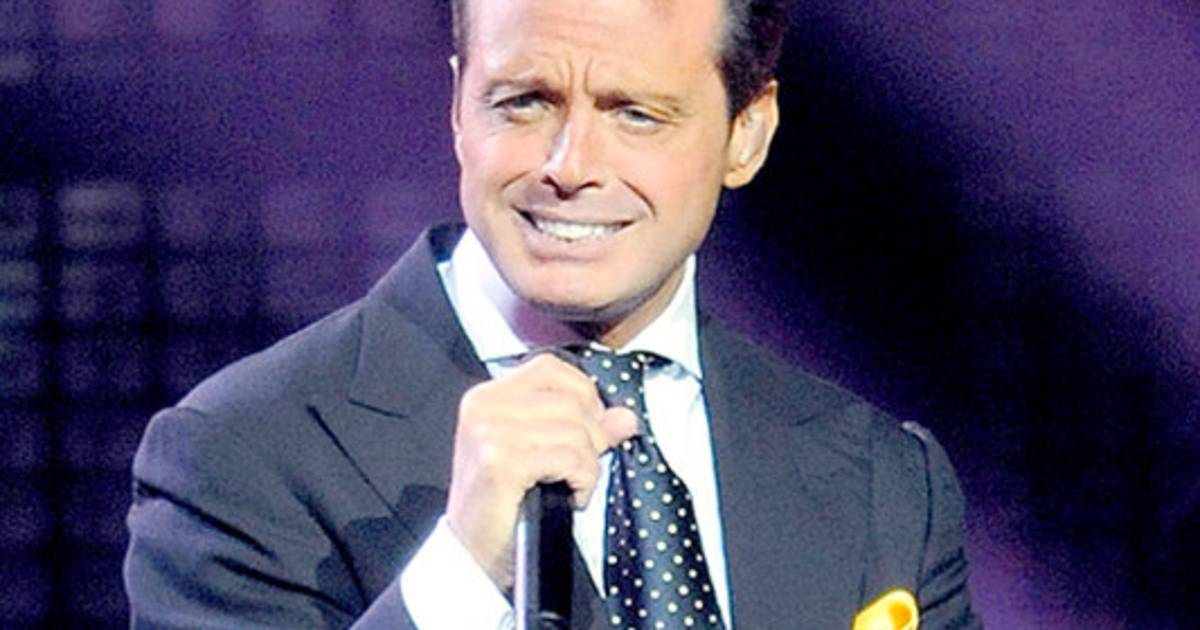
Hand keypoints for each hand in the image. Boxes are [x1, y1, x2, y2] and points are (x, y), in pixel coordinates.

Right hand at [445, 353, 638, 588]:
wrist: (471, 552)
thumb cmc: (501, 504)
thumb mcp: (539, 453)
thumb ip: (579, 426)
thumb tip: (624, 417)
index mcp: (488, 397)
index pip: (551, 368)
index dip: (585, 394)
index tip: (592, 425)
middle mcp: (484, 408)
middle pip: (571, 401)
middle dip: (593, 438)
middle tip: (582, 468)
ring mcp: (490, 434)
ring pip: (576, 431)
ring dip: (588, 466)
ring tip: (571, 486)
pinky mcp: (501, 464)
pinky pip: (571, 459)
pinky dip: (582, 481)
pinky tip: (569, 496)